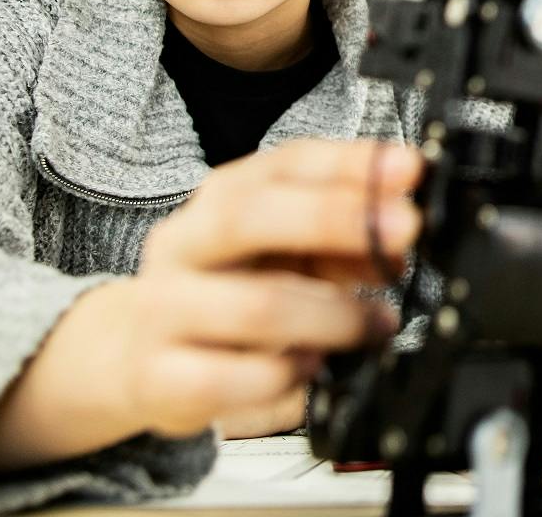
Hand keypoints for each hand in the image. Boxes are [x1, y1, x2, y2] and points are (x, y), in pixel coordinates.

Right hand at [0, 139, 421, 468]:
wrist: (133, 354)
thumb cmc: (227, 292)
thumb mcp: (287, 252)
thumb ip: (342, 241)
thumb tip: (399, 241)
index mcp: (221, 199)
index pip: (285, 162)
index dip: (351, 164)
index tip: (409, 169)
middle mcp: (186, 244)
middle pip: (251, 216)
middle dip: (338, 219)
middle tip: (405, 232)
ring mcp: (164, 309)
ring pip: (254, 304)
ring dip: (333, 316)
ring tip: (376, 325)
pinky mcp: (158, 377)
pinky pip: (229, 378)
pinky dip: (284, 377)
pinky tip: (311, 371)